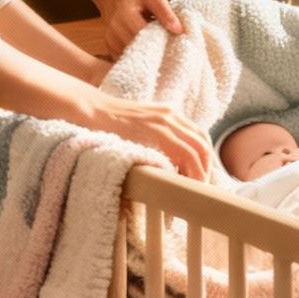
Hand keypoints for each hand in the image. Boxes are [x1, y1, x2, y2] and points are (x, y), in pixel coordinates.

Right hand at [88, 96, 212, 181]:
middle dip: (206, 167)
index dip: (204, 158)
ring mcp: (165, 119)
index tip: (201, 178)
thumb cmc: (111, 124)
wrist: (91, 108)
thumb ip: (156, 139)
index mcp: (171, 114)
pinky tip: (184, 181)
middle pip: (203, 142)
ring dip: (200, 170)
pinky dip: (188, 167)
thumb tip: (169, 164)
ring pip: (196, 147)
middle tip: (202, 188)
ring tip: (195, 189)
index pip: (199, 137)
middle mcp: (172, 114)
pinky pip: (181, 150)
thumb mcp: (142, 129)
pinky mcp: (155, 128)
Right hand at [92, 0, 180, 57]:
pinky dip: (136, 54)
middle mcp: (113, 27)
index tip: (172, 41)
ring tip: (155, 44)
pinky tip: (144, 47)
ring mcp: (109, 37)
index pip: (143, 34)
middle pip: (137, 47)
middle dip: (153, 49)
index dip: (159, 40)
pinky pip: (124, 56)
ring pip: (131, 54)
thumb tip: (179, 30)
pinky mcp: (108, 44)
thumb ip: (165, 12)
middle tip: (167, 45)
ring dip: (144, 53)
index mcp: (124, 12)